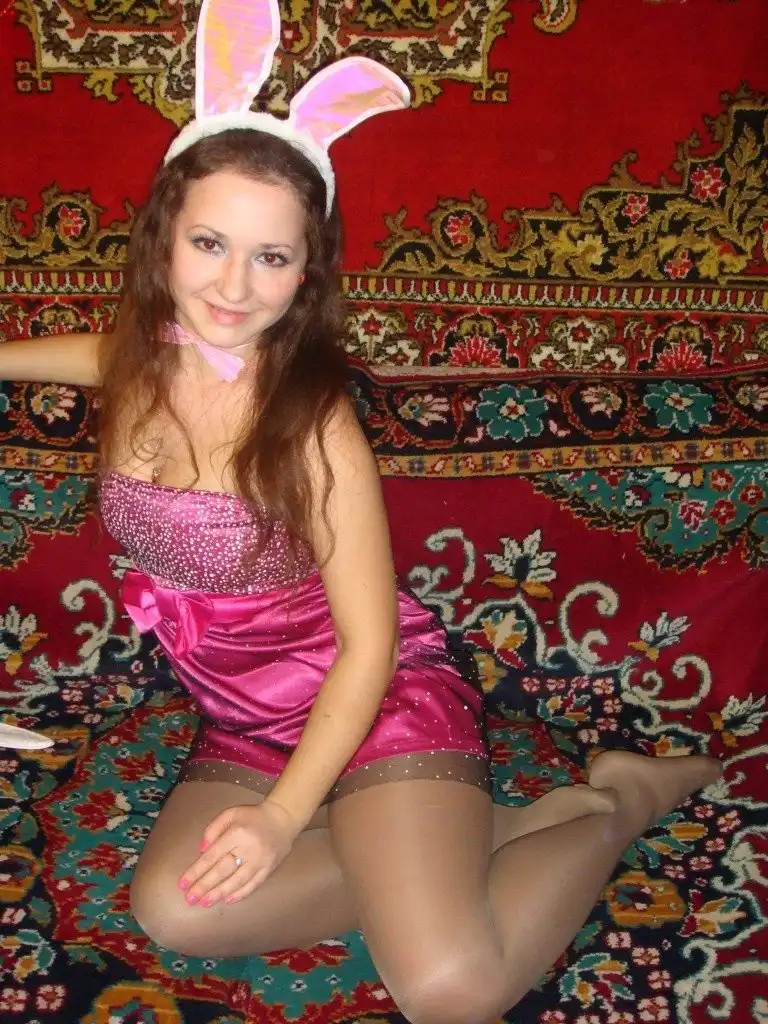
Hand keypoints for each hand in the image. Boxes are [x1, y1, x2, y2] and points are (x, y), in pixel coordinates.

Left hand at [178, 800, 300, 906]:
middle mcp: (249, 848)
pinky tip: (226, 900)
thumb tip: (201, 850)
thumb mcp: (231, 813)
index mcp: (237, 833)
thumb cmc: (252, 817)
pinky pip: (253, 884)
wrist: (283, 819)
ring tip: (204, 903)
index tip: (183, 883)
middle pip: (222, 870)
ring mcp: (261, 860)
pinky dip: (240, 894)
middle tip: (190, 898)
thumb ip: (214, 828)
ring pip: (237, 881)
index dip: (196, 870)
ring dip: (219, 893)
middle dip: (204, 886)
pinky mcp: (269, 868)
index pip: (212, 855)